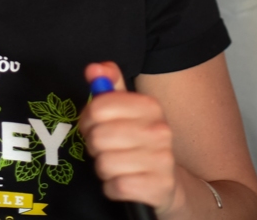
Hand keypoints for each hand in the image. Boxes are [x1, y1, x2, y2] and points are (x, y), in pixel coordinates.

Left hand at [79, 62, 179, 214]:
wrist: (167, 181)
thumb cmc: (138, 142)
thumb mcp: (126, 110)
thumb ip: (109, 85)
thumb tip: (94, 68)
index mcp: (150, 106)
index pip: (98, 107)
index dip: (88, 119)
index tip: (95, 125)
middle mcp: (160, 130)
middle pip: (98, 137)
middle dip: (95, 146)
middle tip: (106, 148)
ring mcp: (162, 159)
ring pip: (105, 163)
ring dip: (104, 168)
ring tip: (117, 165)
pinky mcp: (159, 187)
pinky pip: (115, 187)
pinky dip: (112, 188)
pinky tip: (123, 181)